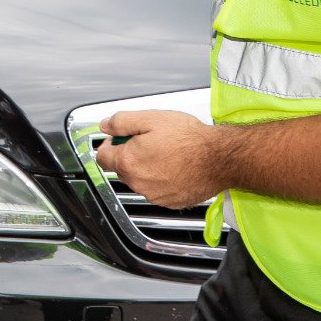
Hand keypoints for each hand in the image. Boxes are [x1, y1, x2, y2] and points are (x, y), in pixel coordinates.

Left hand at [94, 110, 223, 208]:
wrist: (218, 159)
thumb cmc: (188, 138)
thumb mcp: (150, 118)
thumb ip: (121, 122)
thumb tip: (105, 125)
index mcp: (128, 162)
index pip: (102, 157)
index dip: (109, 144)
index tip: (119, 138)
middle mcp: (138, 183)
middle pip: (121, 169)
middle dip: (129, 154)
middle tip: (148, 140)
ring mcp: (154, 196)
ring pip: (139, 180)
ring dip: (145, 168)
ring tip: (165, 152)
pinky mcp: (170, 202)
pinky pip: (156, 190)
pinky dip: (160, 179)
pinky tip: (174, 166)